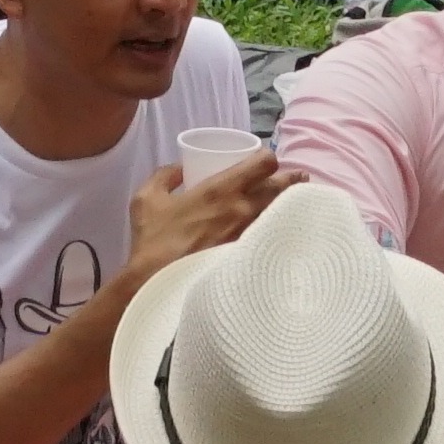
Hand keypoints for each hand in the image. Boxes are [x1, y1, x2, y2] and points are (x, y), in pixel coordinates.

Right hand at [123, 144, 282, 275]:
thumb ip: (164, 176)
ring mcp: (250, 237)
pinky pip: (273, 241)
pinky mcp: (250, 261)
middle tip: (296, 179)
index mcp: (222, 189)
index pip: (265, 164)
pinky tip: (278, 237)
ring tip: (292, 205)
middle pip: (282, 188)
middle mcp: (243, 210)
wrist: (158, 285)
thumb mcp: (147, 199)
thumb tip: (179, 168)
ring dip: (288, 207)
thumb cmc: (154, 240)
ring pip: (282, 215)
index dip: (269, 158)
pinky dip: (279, 234)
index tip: (266, 162)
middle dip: (292, 180)